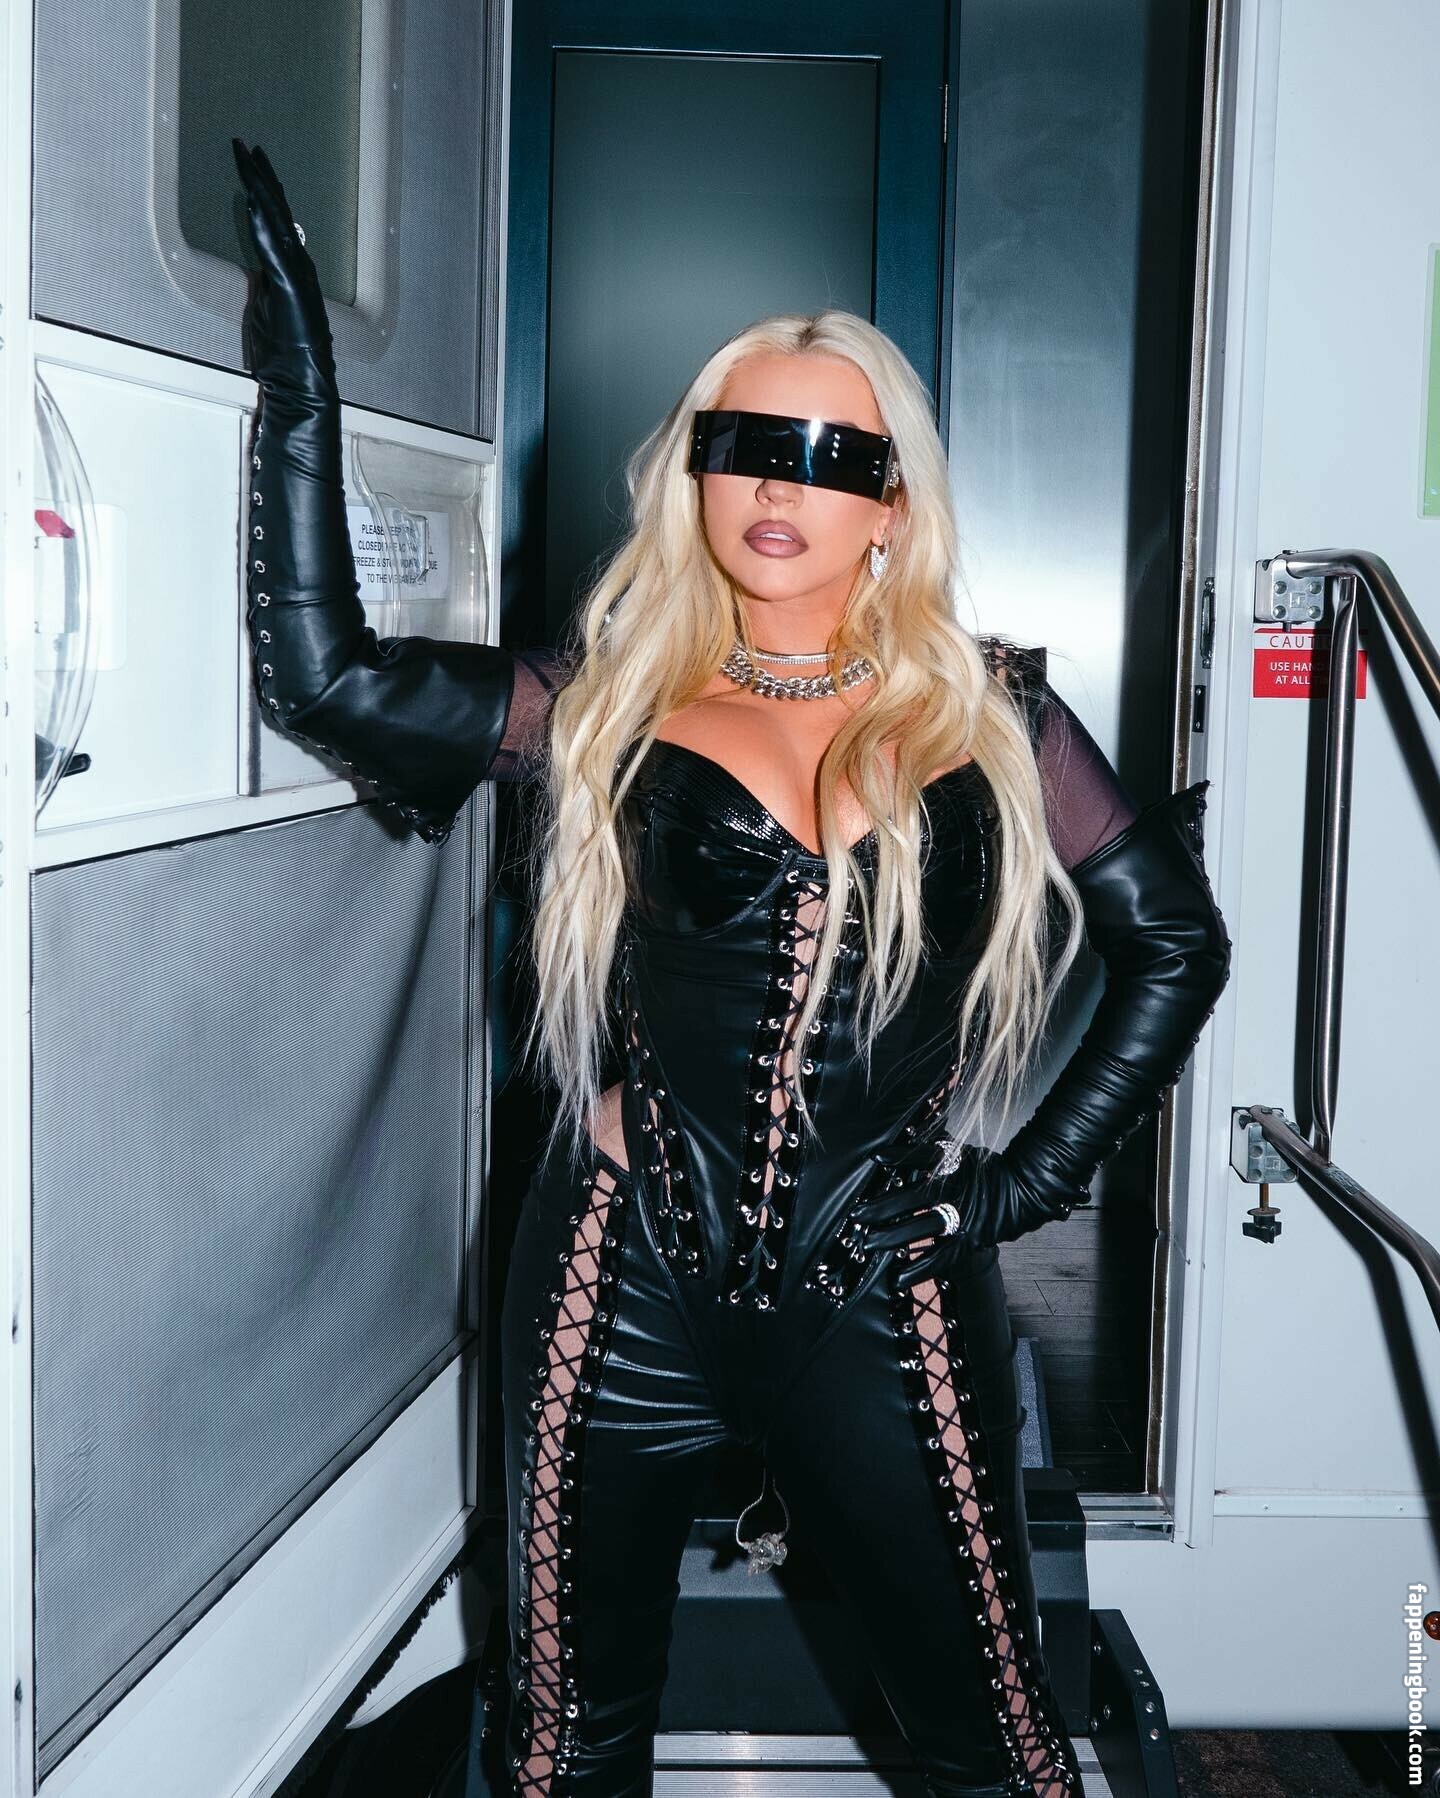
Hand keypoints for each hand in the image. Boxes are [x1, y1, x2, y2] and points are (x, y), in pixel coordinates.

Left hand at [230, 139, 335, 390]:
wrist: (303, 377)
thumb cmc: (284, 353)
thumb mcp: (268, 309)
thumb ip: (265, 285)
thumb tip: (258, 271)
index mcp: (291, 268)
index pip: (276, 220)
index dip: (263, 190)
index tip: (251, 165)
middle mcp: (297, 263)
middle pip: (277, 210)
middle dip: (261, 176)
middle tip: (247, 146)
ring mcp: (295, 272)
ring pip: (276, 220)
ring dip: (259, 188)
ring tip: (247, 160)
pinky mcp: (289, 285)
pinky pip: (273, 247)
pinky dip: (262, 224)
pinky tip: (251, 202)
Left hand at [850, 1137, 1076, 1293]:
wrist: (1025, 1191)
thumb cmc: (987, 1169)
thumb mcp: (957, 1154)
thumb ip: (921, 1154)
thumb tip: (883, 1156)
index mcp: (951, 1171)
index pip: (917, 1165)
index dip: (896, 1162)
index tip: (873, 1163)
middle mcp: (953, 1196)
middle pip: (910, 1203)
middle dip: (880, 1211)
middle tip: (856, 1218)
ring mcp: (961, 1220)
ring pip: (921, 1231)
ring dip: (892, 1239)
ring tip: (868, 1247)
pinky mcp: (968, 1241)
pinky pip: (939, 1259)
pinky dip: (918, 1270)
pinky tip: (899, 1279)